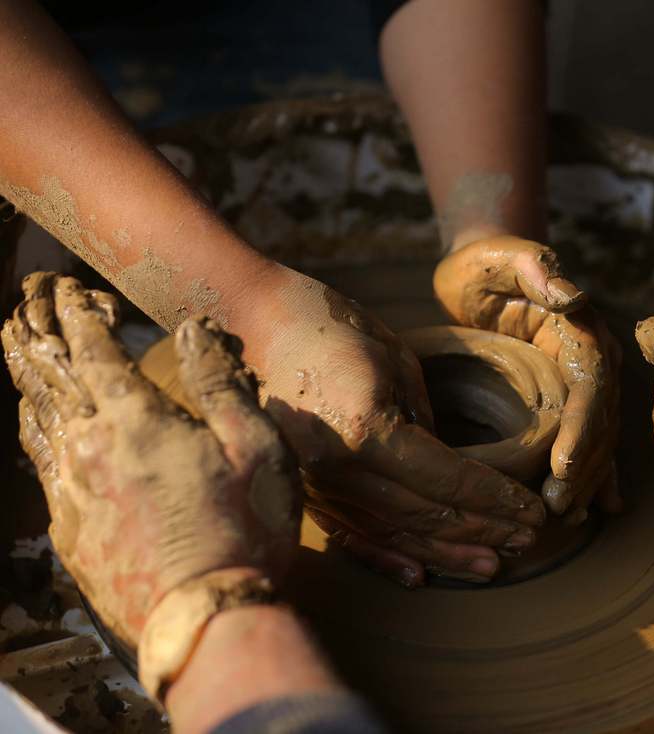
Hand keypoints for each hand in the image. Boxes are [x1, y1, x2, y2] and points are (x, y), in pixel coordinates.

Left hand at [2, 273, 300, 647]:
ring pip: (36, 422)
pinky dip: (36, 435)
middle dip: (36, 335)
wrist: (206, 618)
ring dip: (27, 381)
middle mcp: (90, 450)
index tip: (67, 289)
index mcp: (136, 421)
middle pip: (47, 379)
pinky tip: (42, 432)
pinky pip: (41, 470)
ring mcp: (72, 495)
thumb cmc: (245, 530)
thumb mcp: (256, 447)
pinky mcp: (70, 536)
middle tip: (25, 304)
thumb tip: (193, 330)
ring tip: (19, 353)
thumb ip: (220, 383)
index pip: (92, 351)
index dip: (77, 315)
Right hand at [250, 271, 544, 585]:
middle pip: (424, 515)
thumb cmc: (330, 327)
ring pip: (394, 533)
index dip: (495, 500)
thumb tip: (453, 471)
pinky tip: (421, 575)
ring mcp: (316, 485)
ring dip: (446, 552)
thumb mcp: (397, 363)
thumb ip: (425, 424)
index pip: (446, 480)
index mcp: (366, 430)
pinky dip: (388, 557)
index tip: (533, 509)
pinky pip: (353, 534)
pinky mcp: (305, 490)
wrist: (250, 324)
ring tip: (493, 563)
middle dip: (483, 530)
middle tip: (528, 538)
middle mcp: (338, 469)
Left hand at [434, 235, 621, 523]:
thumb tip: (570, 295)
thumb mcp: (504, 257)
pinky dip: (589, 474)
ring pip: (596, 439)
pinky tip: (589, 508)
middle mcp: (592, 360)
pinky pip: (585, 440)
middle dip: (582, 468)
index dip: (581, 427)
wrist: (483, 268)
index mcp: (583, 330)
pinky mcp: (567, 397)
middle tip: (556, 508)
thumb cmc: (487, 262)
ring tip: (566, 517)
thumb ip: (534, 268)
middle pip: (598, 422)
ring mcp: (583, 382)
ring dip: (585, 479)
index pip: (591, 385)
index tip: (561, 465)